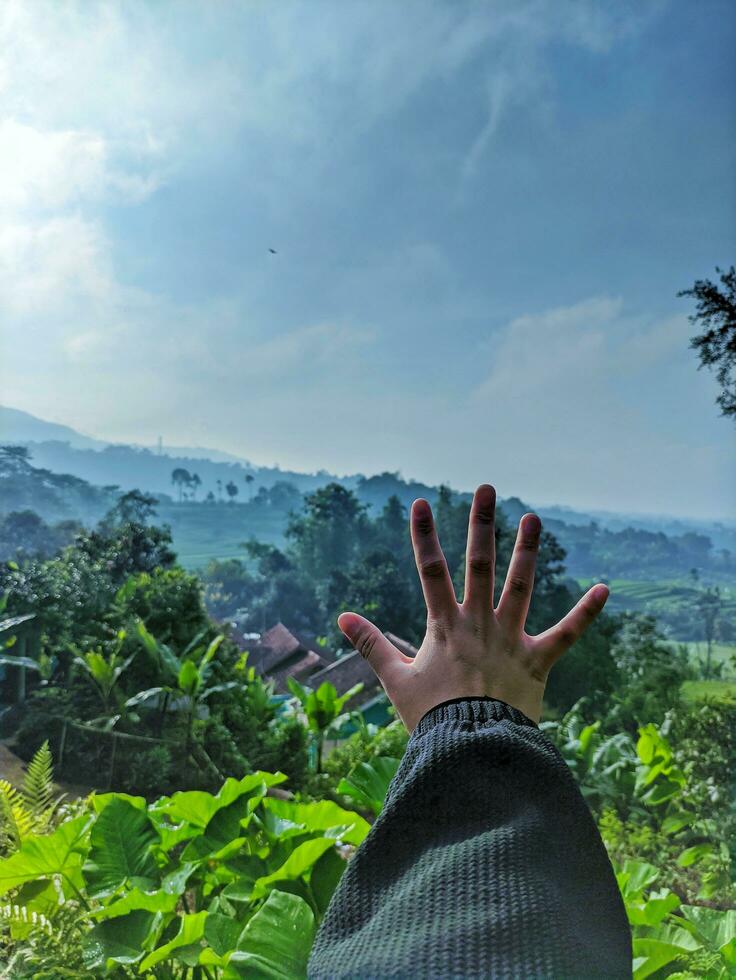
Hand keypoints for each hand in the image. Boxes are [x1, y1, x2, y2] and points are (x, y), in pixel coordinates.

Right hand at [337, 484, 608, 731]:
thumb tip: (341, 617)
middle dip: (482, 525)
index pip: (431, 571)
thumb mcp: (396, 680)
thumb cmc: (431, 718)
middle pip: (480, 565)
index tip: (421, 503)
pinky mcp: (537, 661)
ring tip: (533, 517)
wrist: (472, 753)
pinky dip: (586, 613)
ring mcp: (510, 640)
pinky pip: (566, 634)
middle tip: (487, 489)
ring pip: (521, 587)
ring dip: (527, 551)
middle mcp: (479, 624)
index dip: (424, 536)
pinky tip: (605, 588)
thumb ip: (370, 645)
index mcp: (445, 626)